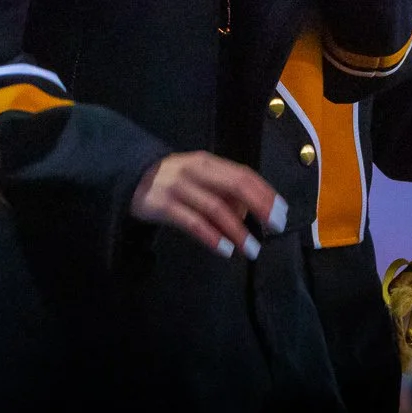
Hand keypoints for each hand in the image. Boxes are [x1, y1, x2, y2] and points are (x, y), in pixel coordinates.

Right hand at [130, 152, 285, 259]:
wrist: (129, 177)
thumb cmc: (173, 180)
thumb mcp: (199, 178)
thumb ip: (223, 191)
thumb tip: (251, 211)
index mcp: (208, 163)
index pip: (243, 175)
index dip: (265, 193)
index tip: (282, 212)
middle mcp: (195, 170)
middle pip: (234, 186)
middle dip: (259, 207)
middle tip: (275, 228)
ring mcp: (178, 187)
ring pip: (215, 207)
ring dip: (237, 230)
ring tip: (253, 249)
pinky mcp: (162, 205)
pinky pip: (192, 222)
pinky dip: (212, 236)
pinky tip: (226, 250)